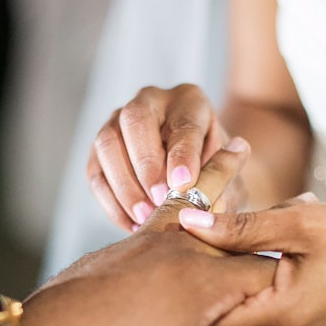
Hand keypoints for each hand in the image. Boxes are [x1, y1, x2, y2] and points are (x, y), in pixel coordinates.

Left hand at [4, 143, 309, 325]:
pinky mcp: (113, 253)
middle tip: (303, 190)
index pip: (265, 273)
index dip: (295, 266)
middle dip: (267, 211)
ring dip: (218, 183)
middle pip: (234, 229)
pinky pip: (158, 220)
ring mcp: (139, 248)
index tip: (322, 249)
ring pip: (192, 211)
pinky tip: (177, 204)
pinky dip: (178, 205)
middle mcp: (174, 253)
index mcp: (201, 285)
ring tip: (237, 151)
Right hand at [87, 84, 244, 231]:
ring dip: (125, 185)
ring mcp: (118, 120)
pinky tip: (132, 224)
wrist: (195, 177)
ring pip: (107, 142)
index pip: (184, 122)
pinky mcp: (100, 149)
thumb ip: (223, 188)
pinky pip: (96, 172)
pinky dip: (111, 202)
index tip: (183, 184)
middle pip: (136, 119)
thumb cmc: (214, 175)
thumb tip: (214, 204)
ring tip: (146, 218)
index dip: (183, 154)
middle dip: (146, 164)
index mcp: (190, 101)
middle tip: (161, 200)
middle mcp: (151, 101)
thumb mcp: (230, 179)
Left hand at [179, 195, 325, 325]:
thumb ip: (241, 228)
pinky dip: (248, 301)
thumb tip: (187, 221)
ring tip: (234, 260)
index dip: (187, 282)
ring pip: (237, 324)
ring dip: (227, 293)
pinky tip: (254, 271)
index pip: (208, 311)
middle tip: (194, 250)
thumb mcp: (301, 224)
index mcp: (283, 317)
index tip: (177, 251)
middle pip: (217, 322)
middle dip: (203, 287)